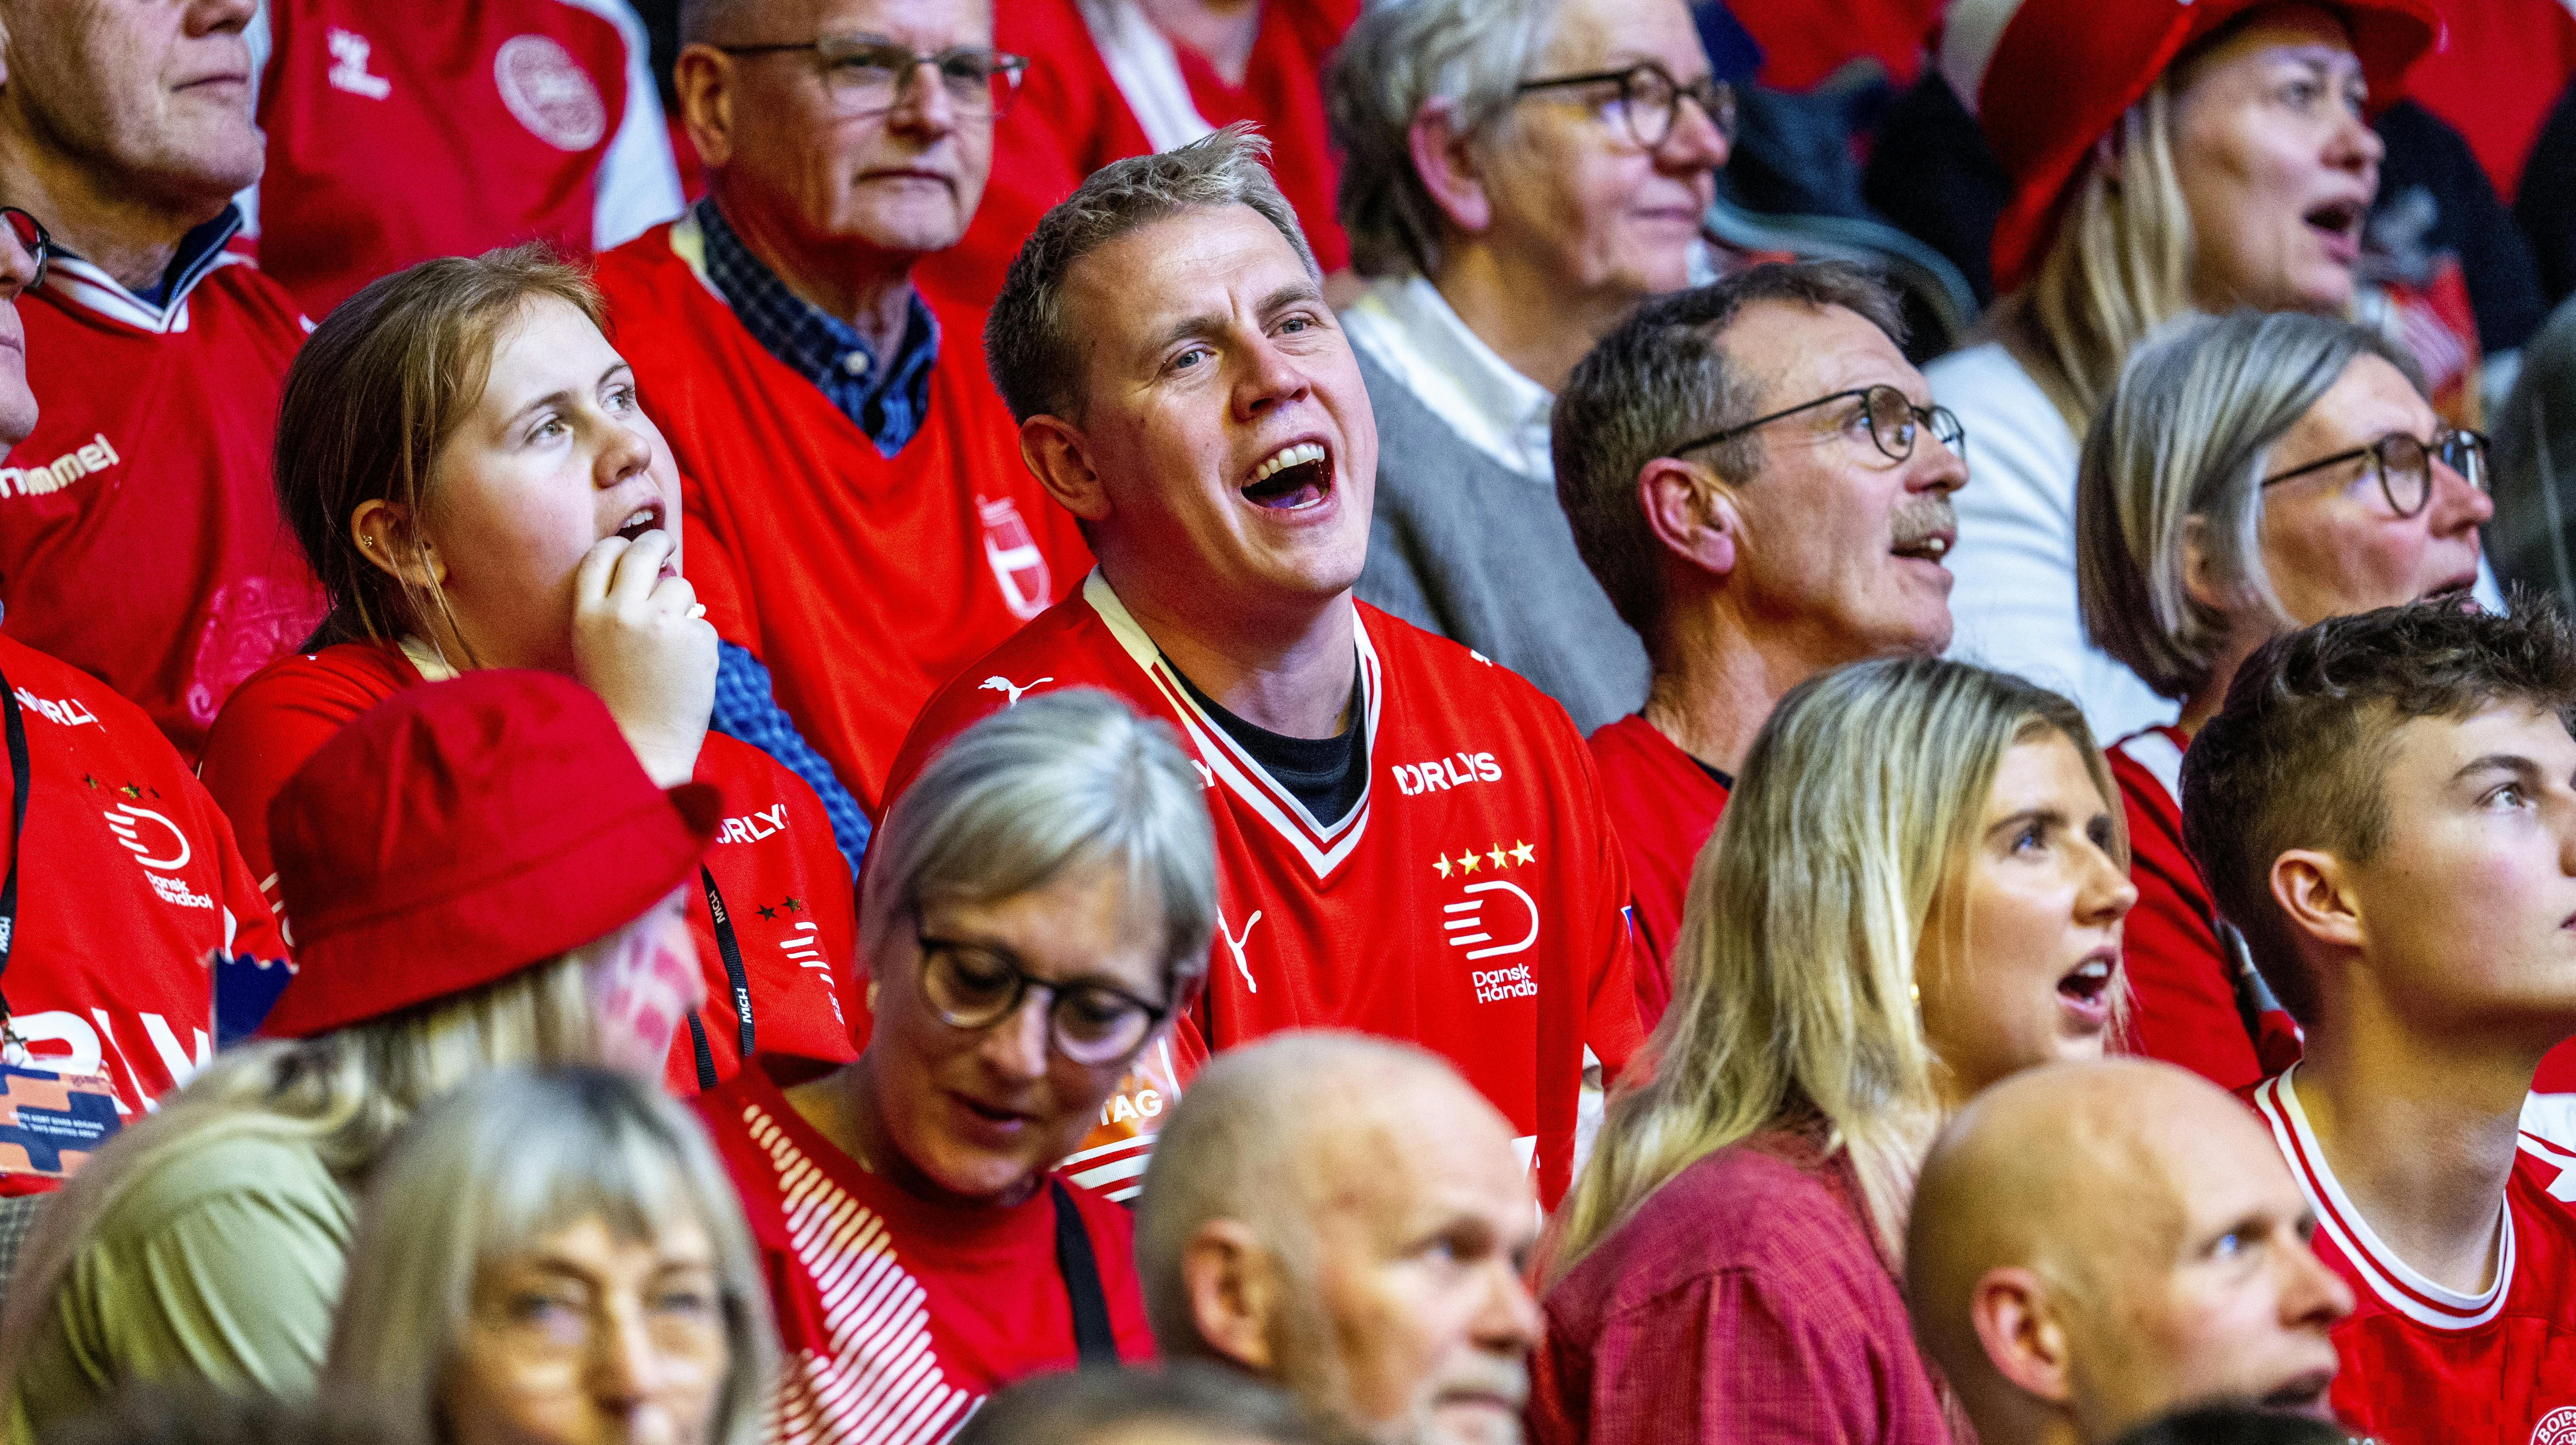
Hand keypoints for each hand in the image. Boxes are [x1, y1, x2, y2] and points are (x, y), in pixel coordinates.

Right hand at [571, 530, 716, 787]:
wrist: (641, 750)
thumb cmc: (617, 707)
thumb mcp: (595, 652)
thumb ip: (613, 613)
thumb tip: (656, 575)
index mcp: (587, 616)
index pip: (601, 556)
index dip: (619, 546)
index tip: (632, 545)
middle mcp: (621, 613)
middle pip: (643, 552)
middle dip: (657, 540)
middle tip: (666, 540)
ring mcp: (660, 623)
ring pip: (681, 586)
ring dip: (682, 605)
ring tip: (670, 647)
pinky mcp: (695, 639)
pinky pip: (702, 624)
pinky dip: (699, 643)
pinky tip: (685, 673)